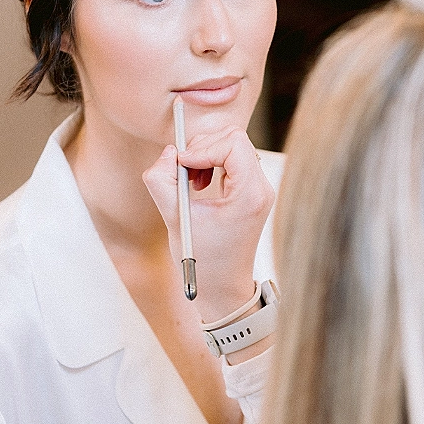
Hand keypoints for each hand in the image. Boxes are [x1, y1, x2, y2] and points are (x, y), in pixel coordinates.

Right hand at [143, 126, 273, 322]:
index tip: (181, 165)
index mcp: (250, 194)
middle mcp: (260, 187)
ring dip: (206, 155)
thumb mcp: (175, 219)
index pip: (232, 144)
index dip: (202, 148)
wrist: (223, 285)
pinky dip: (212, 162)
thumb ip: (162, 181)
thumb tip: (168, 152)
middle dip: (202, 148)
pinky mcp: (251, 190)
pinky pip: (233, 158)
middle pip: (234, 138)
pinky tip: (200, 184)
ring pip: (233, 144)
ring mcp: (259, 188)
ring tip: (191, 180)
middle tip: (183, 171)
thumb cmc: (203, 260)